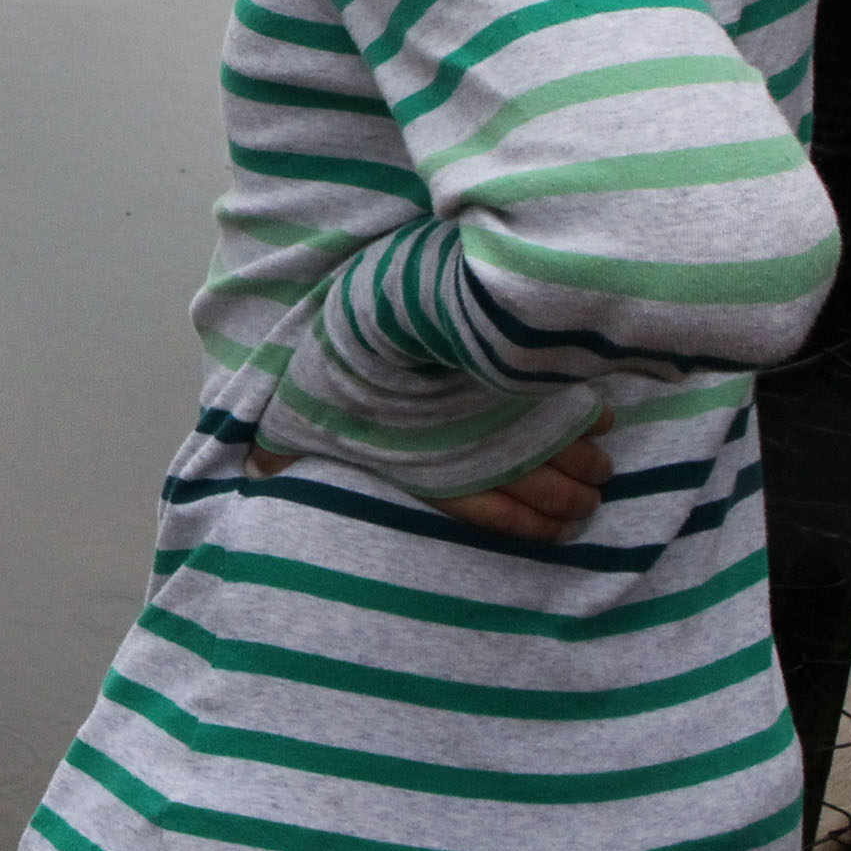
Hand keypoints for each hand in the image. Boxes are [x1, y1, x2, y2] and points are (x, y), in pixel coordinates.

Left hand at [250, 411, 616, 544]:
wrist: (379, 319)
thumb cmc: (340, 376)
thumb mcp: (302, 418)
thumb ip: (282, 450)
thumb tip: (251, 470)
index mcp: (443, 477)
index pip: (505, 519)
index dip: (537, 528)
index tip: (557, 530)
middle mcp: (490, 457)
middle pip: (554, 493)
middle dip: (575, 499)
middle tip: (587, 499)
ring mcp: (518, 422)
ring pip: (575, 457)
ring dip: (590, 465)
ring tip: (600, 470)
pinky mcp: (534, 387)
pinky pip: (579, 410)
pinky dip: (593, 419)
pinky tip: (598, 424)